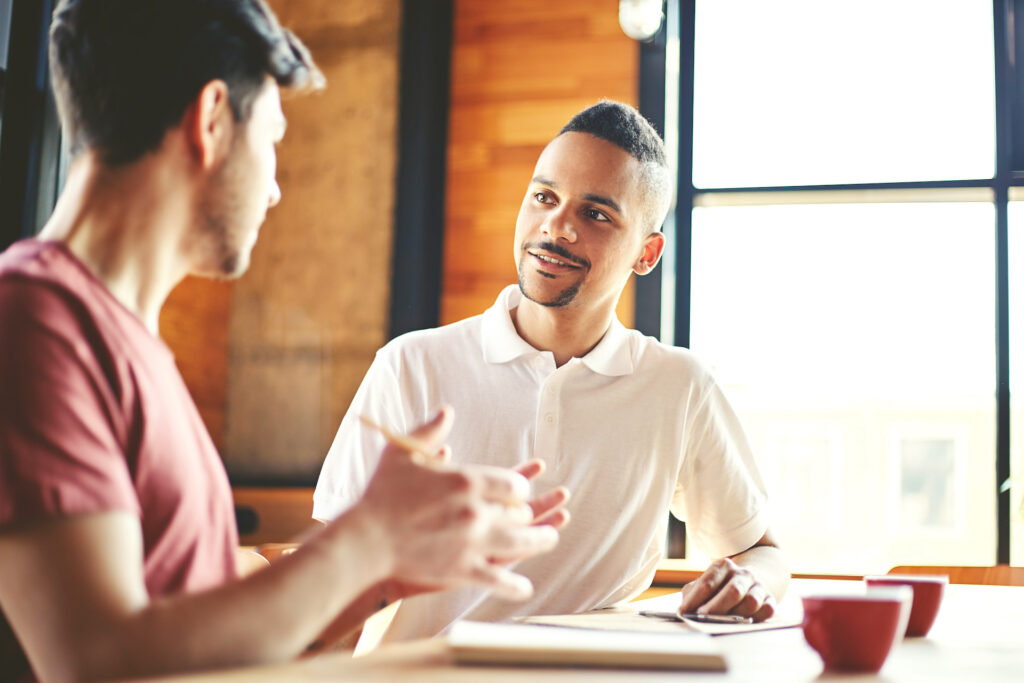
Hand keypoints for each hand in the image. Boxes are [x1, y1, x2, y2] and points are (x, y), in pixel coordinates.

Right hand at [356, 406, 559, 600]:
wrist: (365, 539)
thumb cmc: (381, 493)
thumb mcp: (402, 452)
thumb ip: (430, 430)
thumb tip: (447, 411)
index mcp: (467, 480)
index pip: (513, 483)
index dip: (521, 486)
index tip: (519, 490)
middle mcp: (477, 511)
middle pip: (521, 512)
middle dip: (533, 512)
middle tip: (537, 514)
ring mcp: (472, 543)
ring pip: (521, 543)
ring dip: (540, 540)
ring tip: (550, 538)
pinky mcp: (462, 570)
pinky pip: (499, 579)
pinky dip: (516, 584)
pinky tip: (526, 586)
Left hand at [678, 557, 775, 621]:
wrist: (749, 580)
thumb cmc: (720, 586)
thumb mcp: (705, 584)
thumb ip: (692, 595)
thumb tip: (684, 611)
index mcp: (724, 566)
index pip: (708, 582)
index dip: (695, 599)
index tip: (685, 611)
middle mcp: (743, 574)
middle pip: (733, 591)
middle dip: (717, 607)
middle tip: (703, 618)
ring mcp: (758, 586)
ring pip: (751, 602)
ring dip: (736, 616)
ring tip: (722, 624)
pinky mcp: (770, 600)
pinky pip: (766, 611)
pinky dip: (755, 619)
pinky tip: (742, 624)